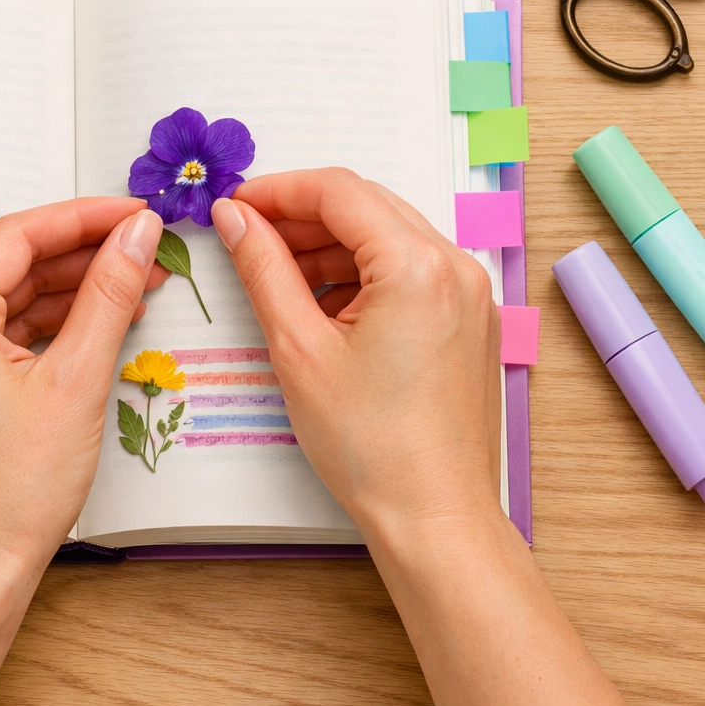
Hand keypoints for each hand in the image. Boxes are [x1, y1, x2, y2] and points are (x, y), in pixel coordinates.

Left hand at [0, 197, 165, 582]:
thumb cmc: (11, 495)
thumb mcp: (75, 383)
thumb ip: (107, 295)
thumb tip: (137, 234)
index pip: (16, 235)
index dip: (84, 217)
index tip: (138, 213)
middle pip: (2, 264)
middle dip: (77, 255)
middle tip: (144, 250)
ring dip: (57, 292)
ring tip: (128, 288)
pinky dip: (30, 329)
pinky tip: (83, 327)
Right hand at [209, 169, 500, 539]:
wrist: (433, 514)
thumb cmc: (371, 445)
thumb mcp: (299, 348)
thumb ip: (264, 269)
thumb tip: (236, 218)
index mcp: (418, 266)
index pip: (339, 191)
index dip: (278, 190)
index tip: (234, 205)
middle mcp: (456, 266)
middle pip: (367, 206)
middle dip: (302, 215)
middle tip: (247, 237)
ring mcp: (470, 293)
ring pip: (387, 237)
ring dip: (330, 245)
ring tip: (277, 277)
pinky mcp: (469, 320)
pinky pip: (409, 271)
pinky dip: (361, 274)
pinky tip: (321, 306)